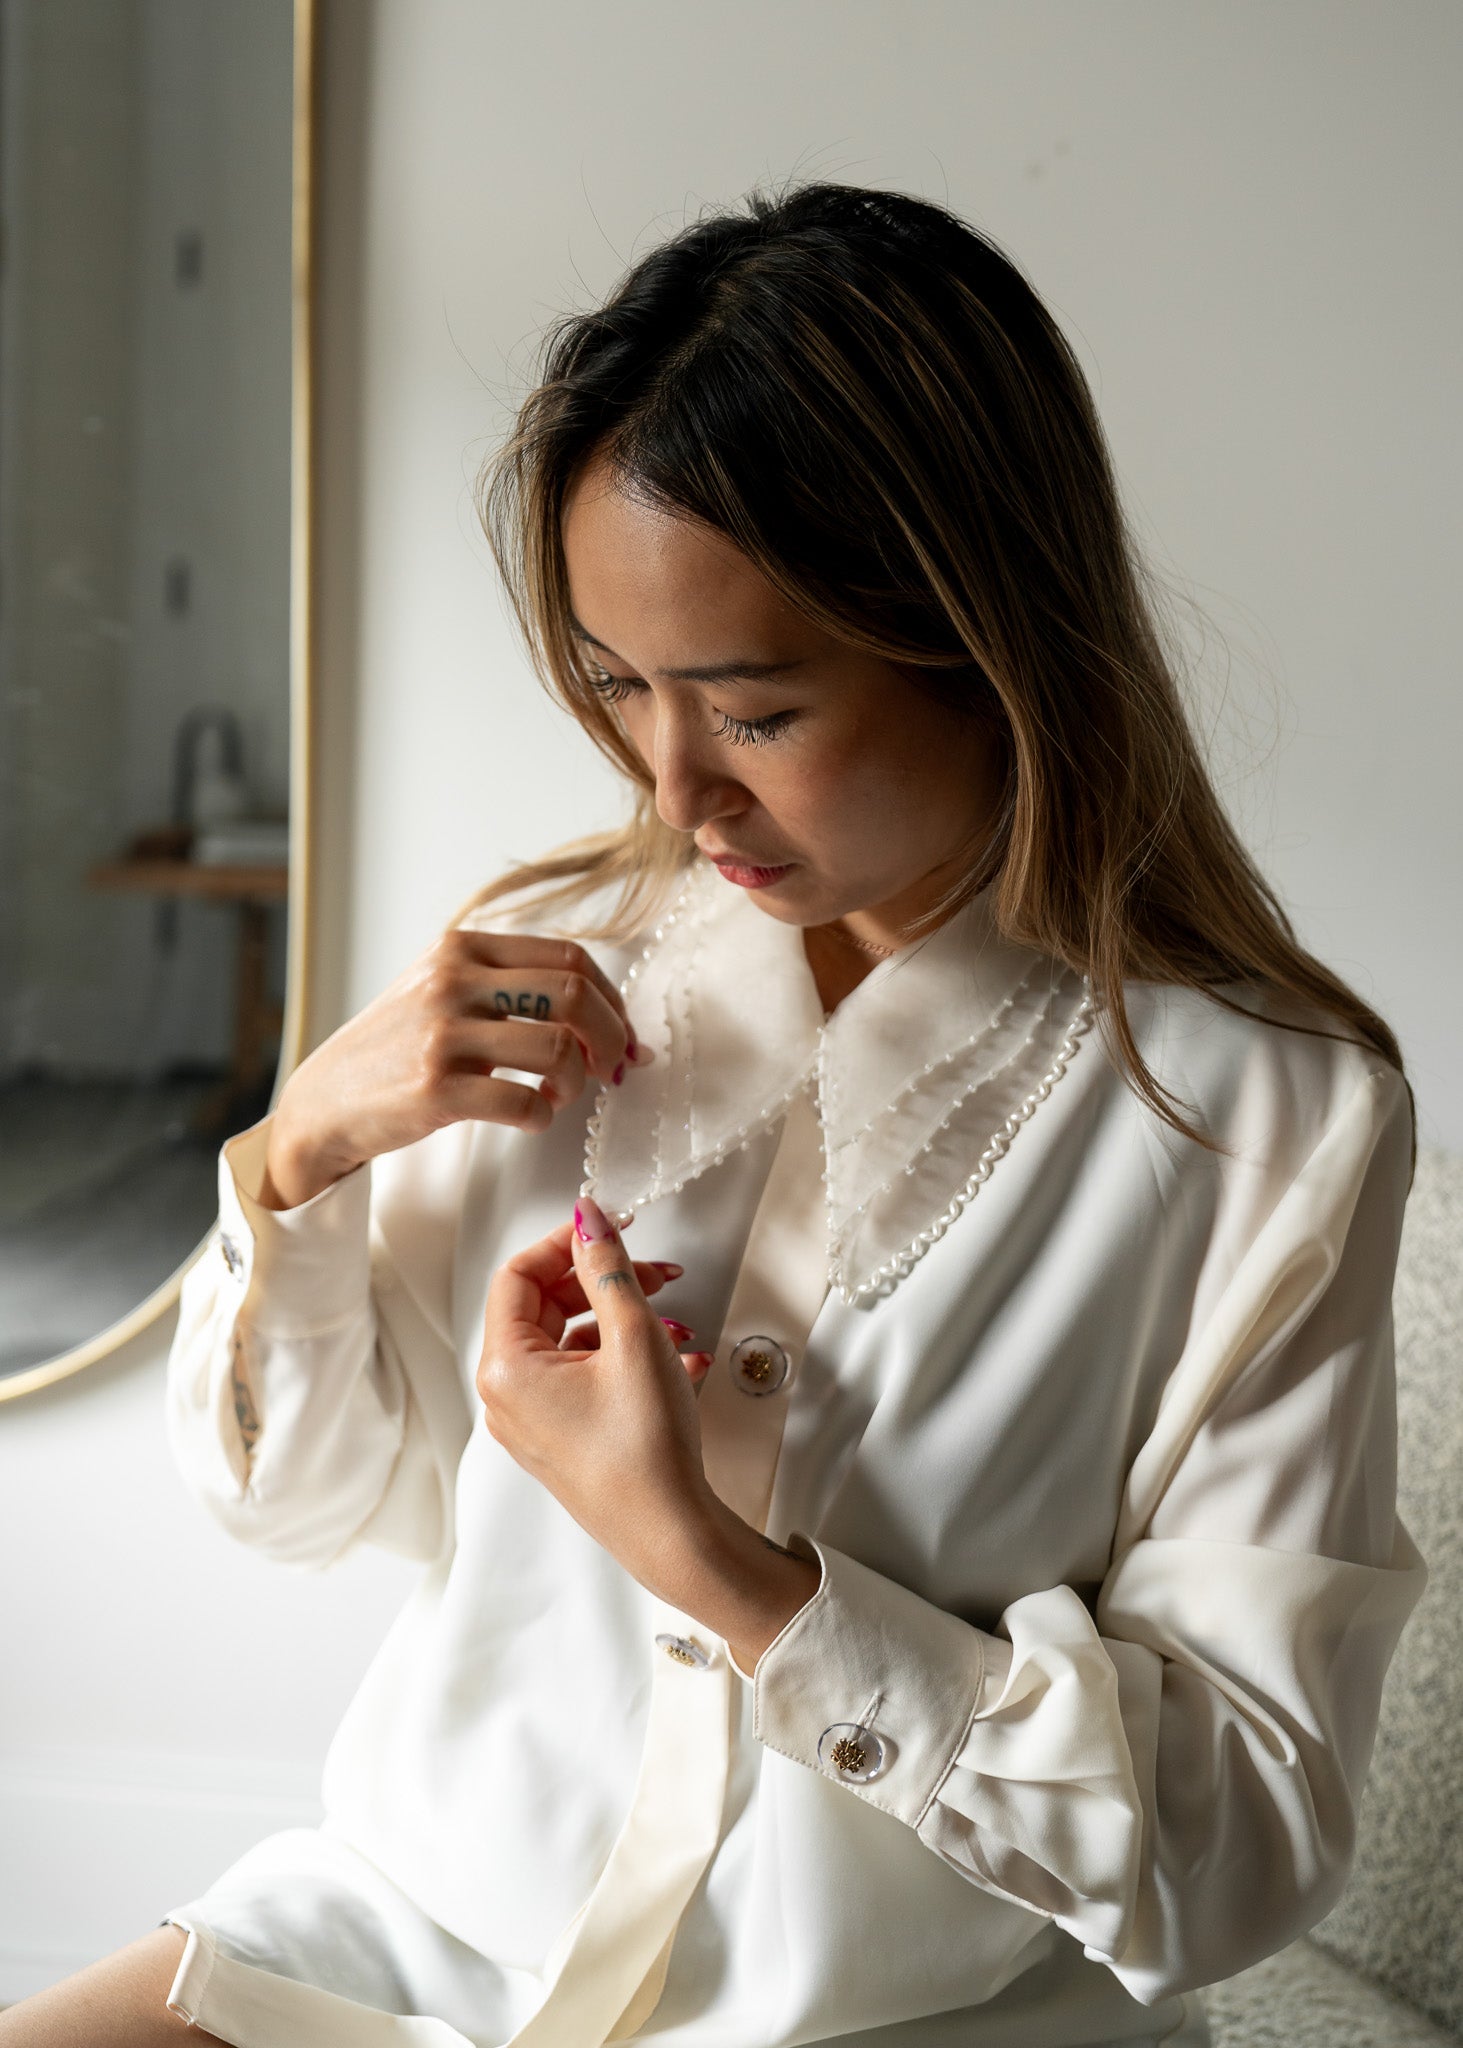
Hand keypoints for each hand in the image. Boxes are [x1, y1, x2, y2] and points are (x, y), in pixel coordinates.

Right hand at [262, 929, 649, 1207]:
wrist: (325, 1101)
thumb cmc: (395, 1049)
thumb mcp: (441, 988)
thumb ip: (509, 984)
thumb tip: (602, 1009)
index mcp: (462, 949)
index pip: (568, 958)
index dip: (612, 998)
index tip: (623, 1032)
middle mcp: (452, 981)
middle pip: (573, 994)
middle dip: (612, 1036)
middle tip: (614, 1067)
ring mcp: (442, 1034)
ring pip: (557, 1049)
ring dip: (576, 1081)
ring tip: (558, 1095)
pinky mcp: (436, 1089)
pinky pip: (524, 1102)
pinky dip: (542, 1116)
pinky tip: (530, 1117)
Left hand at [476, 1201, 715, 1599]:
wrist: (672, 1535)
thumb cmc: (645, 1450)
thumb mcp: (634, 1338)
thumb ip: (608, 1268)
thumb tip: (589, 1218)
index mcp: (506, 1368)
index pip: (518, 1274)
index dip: (566, 1241)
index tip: (611, 1227)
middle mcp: (508, 1397)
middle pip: (545, 1306)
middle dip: (604, 1281)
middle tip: (656, 1273)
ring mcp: (534, 1422)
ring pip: (572, 1343)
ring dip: (624, 1321)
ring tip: (677, 1325)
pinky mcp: (564, 1438)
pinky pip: (586, 1378)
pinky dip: (627, 1359)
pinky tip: (682, 1361)